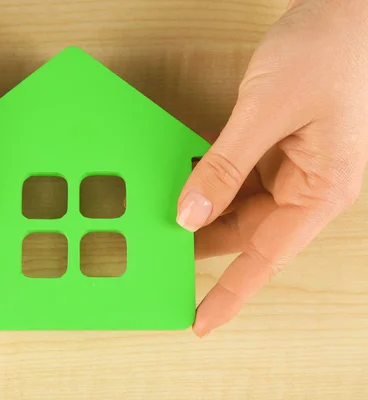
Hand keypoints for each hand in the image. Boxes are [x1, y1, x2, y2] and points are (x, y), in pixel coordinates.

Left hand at [178, 0, 367, 336]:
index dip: (232, 292)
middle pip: (248, 233)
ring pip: (237, 207)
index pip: (268, 256)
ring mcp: (289, 168)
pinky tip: (181, 184)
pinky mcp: (273, 149)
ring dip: (201, 212)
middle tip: (160, 259)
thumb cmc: (326, 54)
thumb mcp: (267, 112)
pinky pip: (235, 178)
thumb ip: (226, 166)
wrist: (343, 9)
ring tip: (161, 223)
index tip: (200, 320)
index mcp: (321, 191)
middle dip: (204, 244)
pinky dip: (207, 182)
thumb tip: (190, 213)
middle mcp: (307, 187)